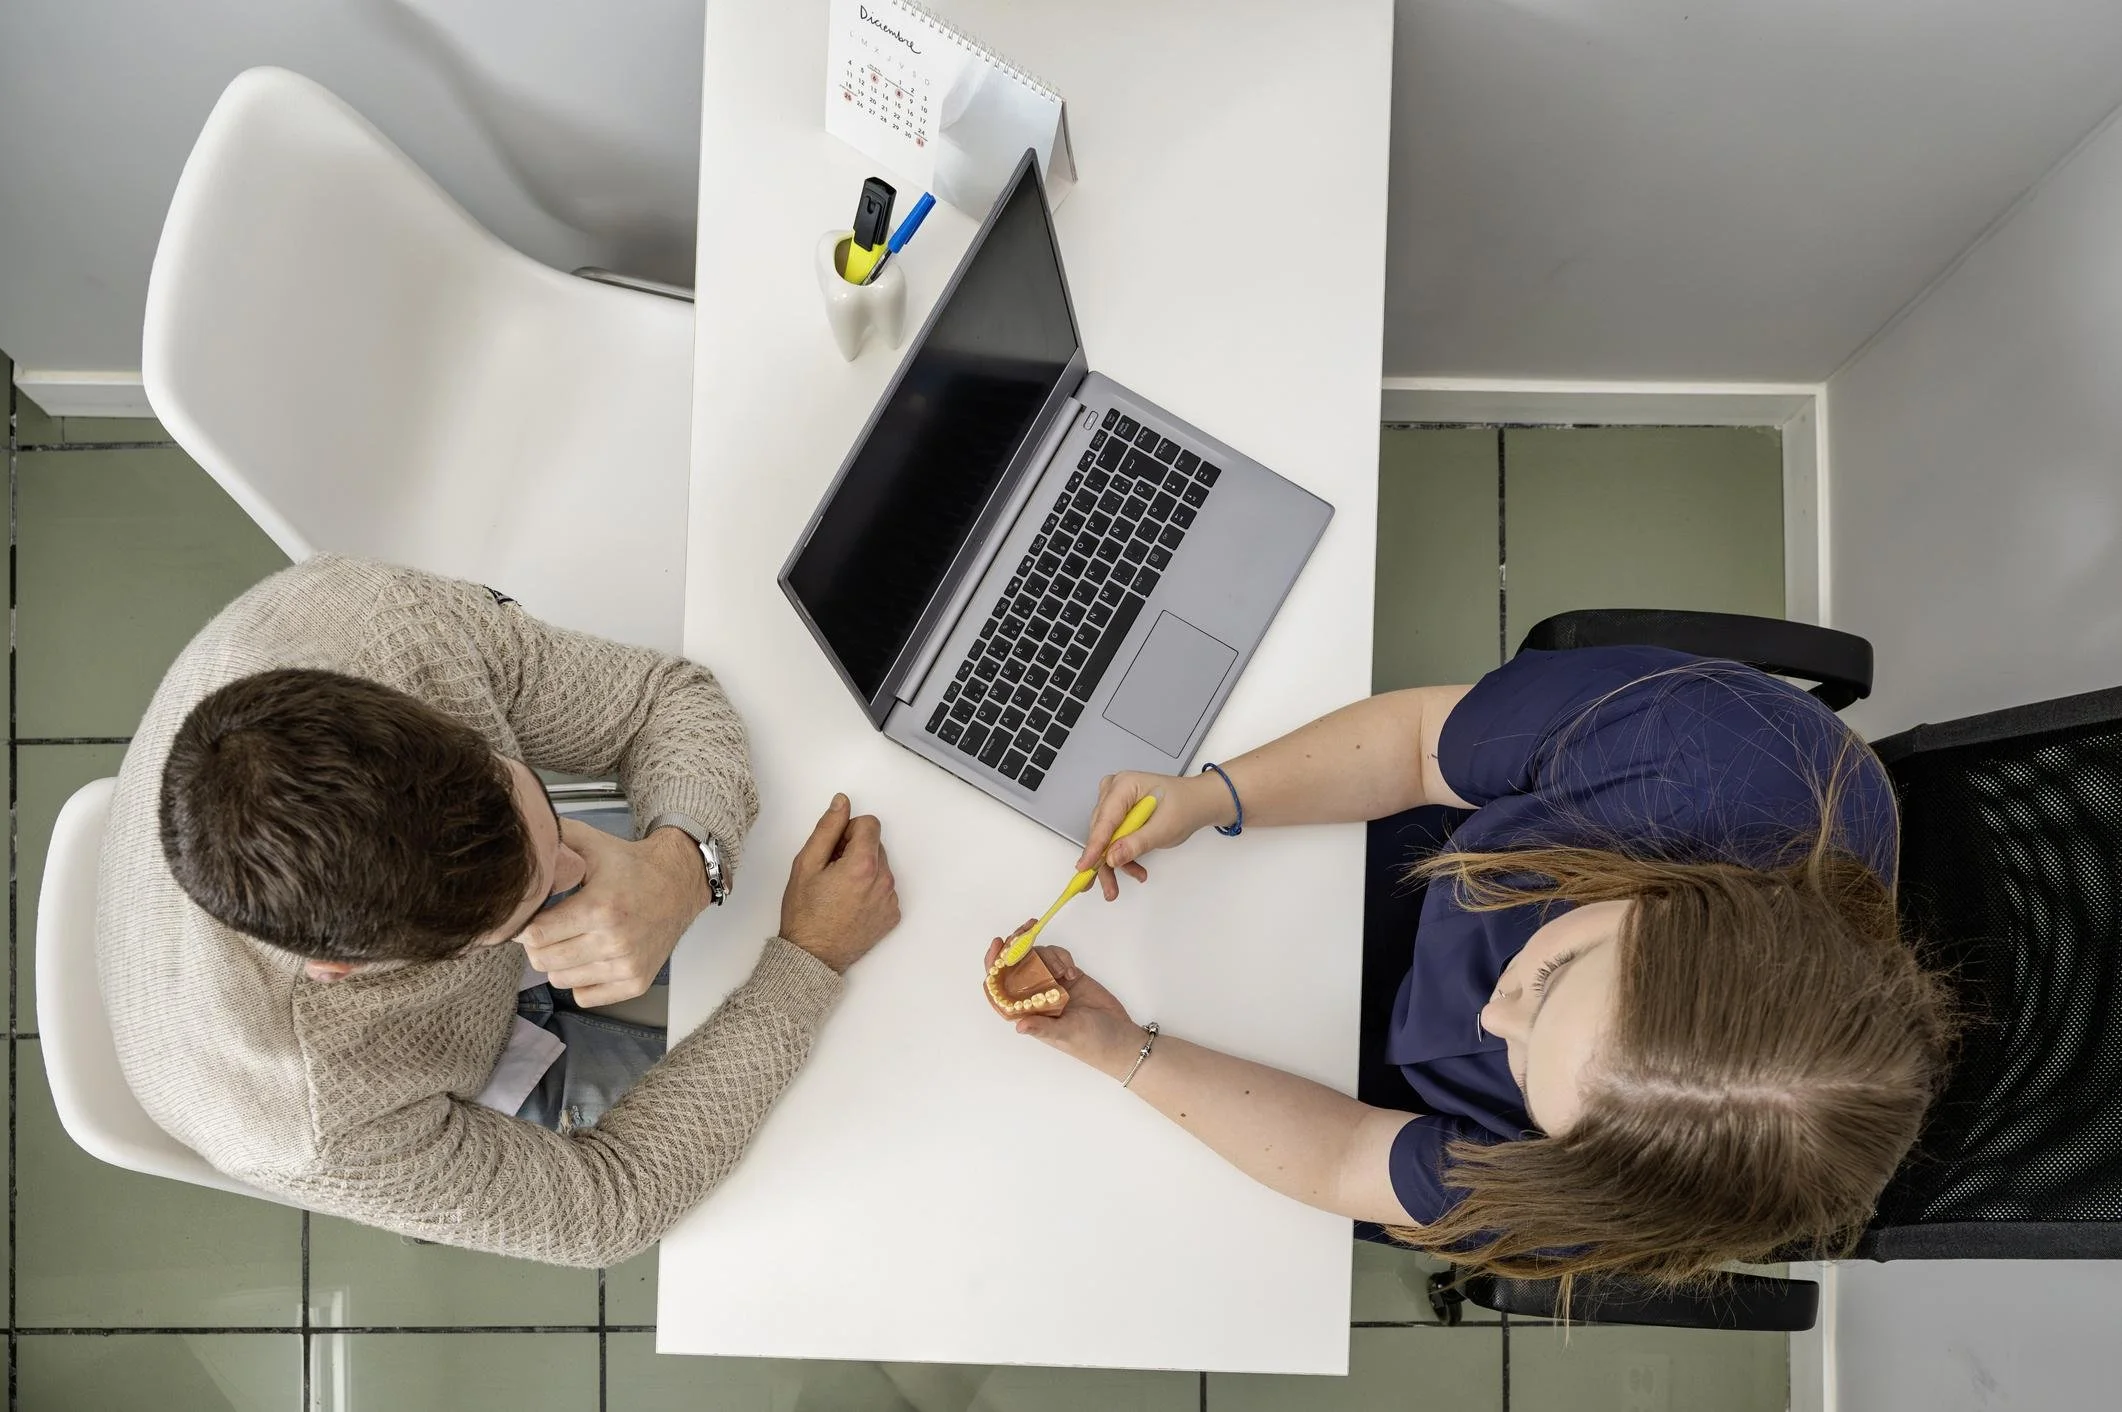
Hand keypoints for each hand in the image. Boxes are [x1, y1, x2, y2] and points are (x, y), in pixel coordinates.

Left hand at [519, 819, 708, 1006]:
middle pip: (543, 961)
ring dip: (559, 962)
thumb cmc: (633, 866)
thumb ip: (555, 836)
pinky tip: (590, 957)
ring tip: (572, 940)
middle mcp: (615, 941)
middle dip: (538, 944)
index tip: (531, 917)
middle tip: (550, 928)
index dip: (525, 926)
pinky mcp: (635, 982)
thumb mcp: (592, 843)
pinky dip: (581, 980)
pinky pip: (585, 996)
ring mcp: (627, 965)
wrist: (679, 882)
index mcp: (599, 907)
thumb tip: (522, 834)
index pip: (536, 935)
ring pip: (560, 981)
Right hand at [779, 795, 900, 972]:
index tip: (834, 850)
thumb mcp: (806, 864)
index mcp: (864, 865)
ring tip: (839, 891)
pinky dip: (870, 890)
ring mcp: (890, 900)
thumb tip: (842, 803)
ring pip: (881, 867)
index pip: (869, 823)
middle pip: (876, 845)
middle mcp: (884, 881)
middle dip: (855, 851)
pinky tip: (850, 905)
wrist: (812, 956)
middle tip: (831, 873)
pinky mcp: (892, 915)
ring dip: (863, 870)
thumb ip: (827, 828)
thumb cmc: (805, 913)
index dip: (848, 831)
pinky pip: (884, 889)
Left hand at [984, 939, 1142, 1079]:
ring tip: (1065, 971)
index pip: (1000, 987)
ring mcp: (1051, 983)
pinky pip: (1057, 956)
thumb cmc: (1089, 1043)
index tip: (997, 945)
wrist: (1119, 1036)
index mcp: (1026, 1013)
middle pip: (1016, 964)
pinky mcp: (1068, 975)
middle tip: (1027, 928)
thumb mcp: (1064, 1034)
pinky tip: (1073, 972)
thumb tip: (1019, 1026)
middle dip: (1018, 945)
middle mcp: (1034, 996)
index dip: (993, 966)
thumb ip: (1042, 1027)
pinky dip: (1063, 957)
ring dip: (1049, 956)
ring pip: (1037, 957)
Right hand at [1074, 770, 1231, 900]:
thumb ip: (1136, 843)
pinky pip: (1112, 840)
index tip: (1084, 867)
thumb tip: (1111, 857)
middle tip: (1107, 887)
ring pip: (1104, 840)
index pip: (1104, 820)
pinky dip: (1122, 857)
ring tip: (1117, 888)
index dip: (1094, 846)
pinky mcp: (1118, 815)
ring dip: (1113, 864)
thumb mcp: (1164, 828)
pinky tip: (1135, 870)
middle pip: (1100, 832)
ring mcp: (1115, 803)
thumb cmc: (1185, 806)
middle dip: (1104, 862)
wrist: (1197, 803)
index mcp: (1125, 785)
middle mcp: (1114, 792)